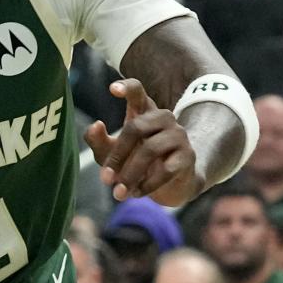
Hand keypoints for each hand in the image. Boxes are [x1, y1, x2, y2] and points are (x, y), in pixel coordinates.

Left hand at [84, 78, 203, 207]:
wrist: (170, 185)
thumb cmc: (136, 163)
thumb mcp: (112, 154)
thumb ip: (98, 141)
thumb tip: (95, 125)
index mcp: (143, 113)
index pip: (137, 92)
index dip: (126, 88)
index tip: (112, 89)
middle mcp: (162, 119)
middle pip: (136, 127)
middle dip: (117, 155)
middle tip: (104, 179)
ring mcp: (178, 135)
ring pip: (150, 150)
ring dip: (130, 174)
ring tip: (118, 193)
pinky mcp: (188, 156)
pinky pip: (166, 170)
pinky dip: (147, 185)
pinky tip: (136, 194)